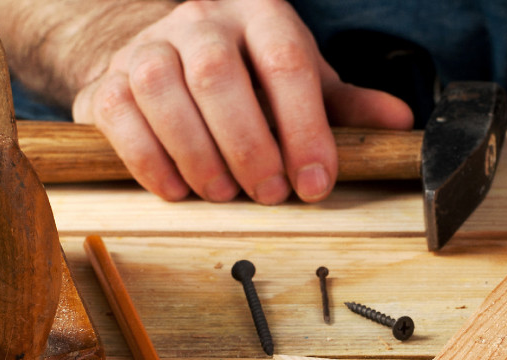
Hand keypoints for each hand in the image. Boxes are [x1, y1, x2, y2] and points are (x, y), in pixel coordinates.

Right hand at [71, 0, 412, 203]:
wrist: (163, 57)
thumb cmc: (246, 76)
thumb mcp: (301, 83)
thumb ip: (344, 106)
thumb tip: (400, 123)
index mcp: (259, 15)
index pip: (285, 61)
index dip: (304, 127)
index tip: (316, 183)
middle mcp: (200, 21)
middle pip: (219, 74)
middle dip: (249, 145)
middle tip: (270, 195)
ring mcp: (147, 47)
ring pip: (163, 91)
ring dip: (198, 154)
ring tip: (224, 195)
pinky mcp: (106, 82)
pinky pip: (120, 117)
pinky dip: (150, 161)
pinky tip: (178, 190)